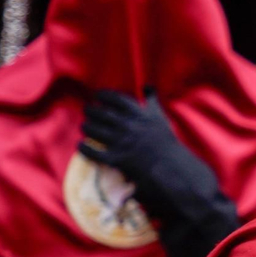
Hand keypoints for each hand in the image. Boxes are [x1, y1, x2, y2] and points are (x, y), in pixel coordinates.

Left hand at [78, 91, 223, 219]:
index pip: (116, 99)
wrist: (174, 170)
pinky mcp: (117, 159)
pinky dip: (84, 148)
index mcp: (141, 115)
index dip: (103, 96)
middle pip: (101, 114)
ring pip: (94, 130)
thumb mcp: (160, 119)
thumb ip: (152, 102)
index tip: (97, 96)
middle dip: (92, 111)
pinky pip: (93, 152)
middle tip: (88, 111)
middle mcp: (129, 127)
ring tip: (85, 126)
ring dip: (87, 127)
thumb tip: (147, 86)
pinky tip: (82, 146)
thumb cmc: (167, 144)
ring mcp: (122, 143)